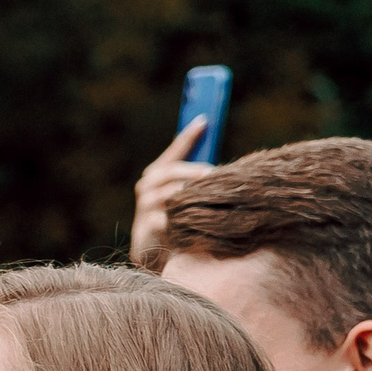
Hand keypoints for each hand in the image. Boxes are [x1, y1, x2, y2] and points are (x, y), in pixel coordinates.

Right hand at [132, 118, 213, 264]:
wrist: (154, 251)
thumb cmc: (175, 218)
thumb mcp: (183, 194)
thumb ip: (196, 178)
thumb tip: (225, 166)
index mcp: (157, 173)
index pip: (175, 150)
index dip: (188, 135)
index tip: (204, 120)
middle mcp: (147, 186)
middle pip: (172, 170)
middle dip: (195, 171)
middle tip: (214, 174)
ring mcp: (146, 206)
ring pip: (173, 192)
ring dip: (194, 193)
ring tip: (213, 194)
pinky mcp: (149, 225)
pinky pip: (172, 216)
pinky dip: (189, 214)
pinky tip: (203, 216)